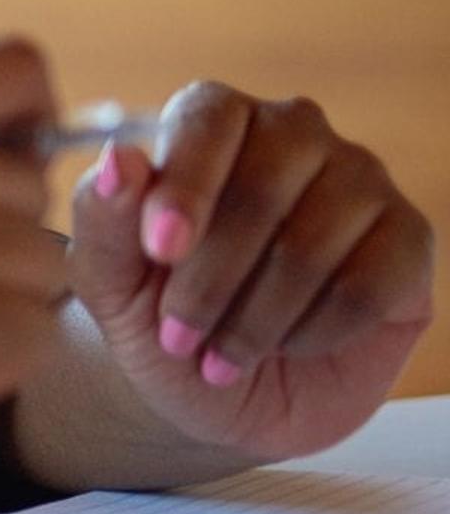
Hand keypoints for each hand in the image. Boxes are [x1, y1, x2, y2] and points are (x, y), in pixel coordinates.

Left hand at [67, 82, 432, 461]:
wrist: (222, 396)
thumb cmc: (159, 321)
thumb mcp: (109, 283)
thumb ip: (104, 220)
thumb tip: (120, 160)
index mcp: (213, 121)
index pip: (208, 118)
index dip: (184, 186)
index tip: (161, 251)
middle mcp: (295, 135)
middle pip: (261, 189)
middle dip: (210, 278)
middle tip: (178, 337)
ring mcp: (360, 182)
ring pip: (312, 244)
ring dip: (255, 318)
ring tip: (219, 356)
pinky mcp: (408, 241)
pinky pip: (366, 286)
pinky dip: (314, 332)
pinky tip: (285, 348)